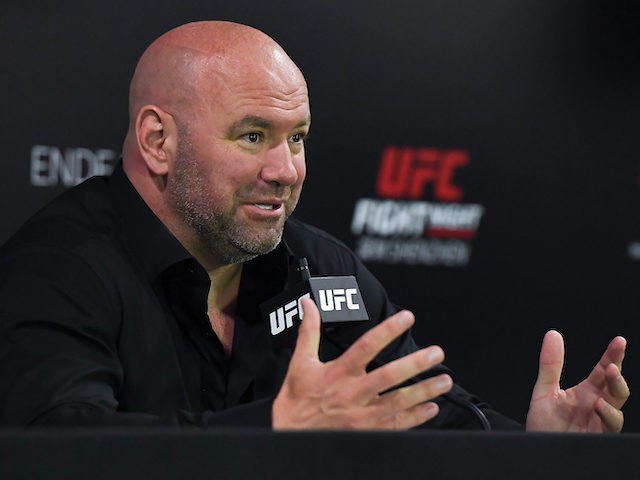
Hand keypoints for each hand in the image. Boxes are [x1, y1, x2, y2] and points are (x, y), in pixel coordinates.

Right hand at [272, 298, 452, 429]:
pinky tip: (431, 408)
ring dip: (424, 391)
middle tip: (437, 353)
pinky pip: (396, 425)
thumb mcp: (300, 363)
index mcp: (338, 373)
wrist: (289, 434)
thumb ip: (309, 331)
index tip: (407, 317)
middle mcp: (353, 393)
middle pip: (389, 376)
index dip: (387, 330)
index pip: (366, 346)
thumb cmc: (296, 400)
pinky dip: (416, 417)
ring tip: (445, 381)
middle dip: (415, 364)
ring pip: (398, 401)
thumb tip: (309, 305)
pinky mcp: (367, 432)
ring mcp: (362, 415)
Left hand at [526, 330, 628, 431]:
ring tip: (608, 376)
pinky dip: (607, 415)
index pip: (603, 371)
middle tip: (613, 363)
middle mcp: (596, 406)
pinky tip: (598, 404)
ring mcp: (598, 422)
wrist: (535, 451)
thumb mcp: (544, 391)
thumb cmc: (543, 425)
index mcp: (586, 392)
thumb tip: (553, 334)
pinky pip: (610, 427)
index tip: (619, 341)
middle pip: (615, 387)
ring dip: (616, 391)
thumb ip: (550, 365)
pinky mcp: (598, 437)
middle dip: (617, 374)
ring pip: (618, 406)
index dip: (612, 356)